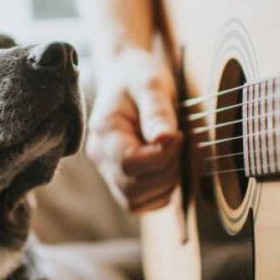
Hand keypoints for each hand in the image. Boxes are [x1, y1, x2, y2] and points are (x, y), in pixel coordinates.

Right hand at [86, 47, 182, 212]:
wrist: (127, 75)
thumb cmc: (139, 76)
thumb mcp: (151, 84)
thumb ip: (157, 111)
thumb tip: (165, 138)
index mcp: (103, 132)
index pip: (129, 163)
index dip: (161, 156)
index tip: (179, 134)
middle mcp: (100, 156)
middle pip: (131, 189)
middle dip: (166, 172)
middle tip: (179, 143)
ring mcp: (108, 170)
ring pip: (135, 201)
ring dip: (165, 184)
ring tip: (174, 153)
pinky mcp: (120, 179)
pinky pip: (139, 203)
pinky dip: (160, 193)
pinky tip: (169, 166)